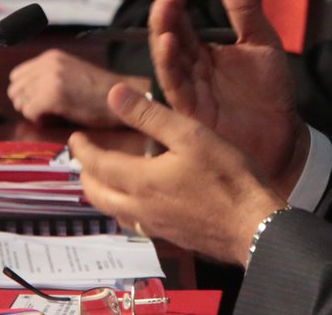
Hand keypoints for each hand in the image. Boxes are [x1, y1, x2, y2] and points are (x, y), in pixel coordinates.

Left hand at [7, 50, 150, 126]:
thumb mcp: (71, 72)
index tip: (40, 101)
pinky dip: (40, 120)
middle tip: (47, 110)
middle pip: (15, 89)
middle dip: (26, 102)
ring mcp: (50, 79)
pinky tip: (57, 118)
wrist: (124, 96)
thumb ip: (47, 76)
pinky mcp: (53, 95)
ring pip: (20, 101)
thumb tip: (23, 93)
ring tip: (54, 113)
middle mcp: (48, 64)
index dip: (26, 92)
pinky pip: (30, 112)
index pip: (17, 75)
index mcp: (50, 56)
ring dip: (33, 112)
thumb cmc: (100, 91)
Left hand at [71, 83, 285, 265]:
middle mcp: (141, 208)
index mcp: (141, 180)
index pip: (98, 164)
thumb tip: (114, 94)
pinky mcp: (172, 237)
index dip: (83, 149)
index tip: (75, 137)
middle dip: (85, 173)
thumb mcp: (190, 134)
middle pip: (97, 193)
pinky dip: (124, 208)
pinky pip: (134, 223)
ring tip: (105, 177)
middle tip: (85, 157)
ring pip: (114, 211)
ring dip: (102, 192)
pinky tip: (139, 202)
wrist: (256, 228)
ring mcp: (156, 227)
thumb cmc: (229, 179)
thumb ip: (149, 115)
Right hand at [150, 0, 307, 193]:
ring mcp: (188, 90)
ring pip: (165, 60)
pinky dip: (169, 65)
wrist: (284, 135)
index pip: (180, 23)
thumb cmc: (270, 92)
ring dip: (162, 36)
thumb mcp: (261, 42)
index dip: (174, 4)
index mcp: (202, 52)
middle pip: (166, 37)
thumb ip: (245, 10)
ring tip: (165, 13)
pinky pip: (174, 86)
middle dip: (165, 14)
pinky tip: (169, 45)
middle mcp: (190, 69)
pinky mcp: (192, 112)